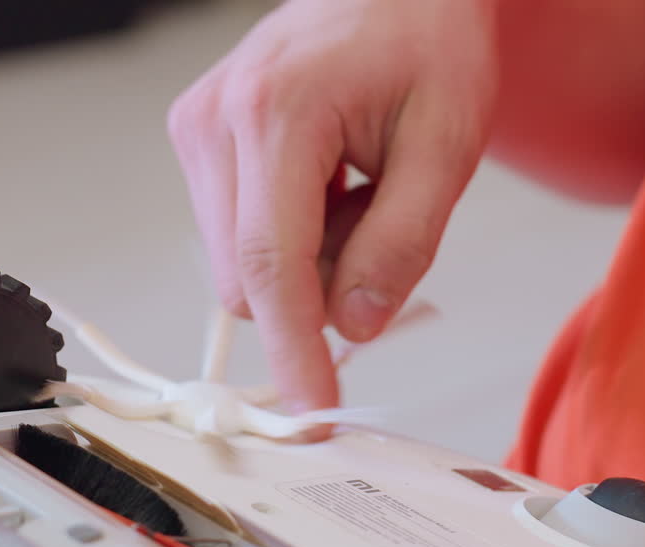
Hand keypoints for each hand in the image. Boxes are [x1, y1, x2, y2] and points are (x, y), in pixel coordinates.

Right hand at [168, 0, 498, 427]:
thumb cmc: (424, 39)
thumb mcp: (448, 141)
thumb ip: (403, 243)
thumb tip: (355, 326)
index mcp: (278, 114)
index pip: (272, 265)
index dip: (294, 349)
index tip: (311, 409)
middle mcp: (217, 122)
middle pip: (247, 278)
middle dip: (315, 288)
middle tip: (379, 230)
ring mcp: (197, 129)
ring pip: (238, 264)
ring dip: (302, 260)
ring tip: (355, 190)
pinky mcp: (196, 139)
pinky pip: (233, 234)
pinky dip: (286, 235)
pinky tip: (325, 183)